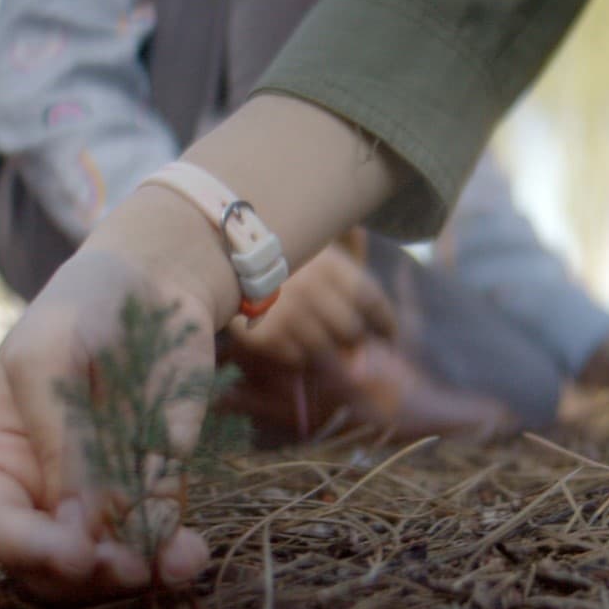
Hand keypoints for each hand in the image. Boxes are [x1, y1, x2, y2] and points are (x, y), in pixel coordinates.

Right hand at [0, 249, 213, 600]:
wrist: (154, 284)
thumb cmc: (81, 309)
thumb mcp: (53, 360)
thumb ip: (66, 440)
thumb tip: (86, 523)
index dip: (30, 550)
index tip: (74, 554)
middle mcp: (45, 489)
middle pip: (52, 561)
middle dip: (89, 572)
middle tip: (127, 566)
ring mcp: (103, 492)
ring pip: (110, 559)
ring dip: (140, 569)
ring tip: (174, 563)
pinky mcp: (157, 483)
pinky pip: (160, 532)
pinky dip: (175, 549)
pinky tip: (191, 551)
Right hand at [227, 235, 394, 366]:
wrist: (219, 256)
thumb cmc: (284, 256)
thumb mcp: (321, 249)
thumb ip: (352, 274)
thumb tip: (371, 325)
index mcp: (330, 264)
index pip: (372, 300)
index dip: (386, 322)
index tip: (389, 335)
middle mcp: (311, 290)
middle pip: (353, 331)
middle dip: (356, 339)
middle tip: (351, 339)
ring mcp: (286, 314)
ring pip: (326, 350)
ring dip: (327, 349)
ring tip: (318, 337)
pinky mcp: (264, 336)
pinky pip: (297, 359)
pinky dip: (300, 354)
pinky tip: (293, 339)